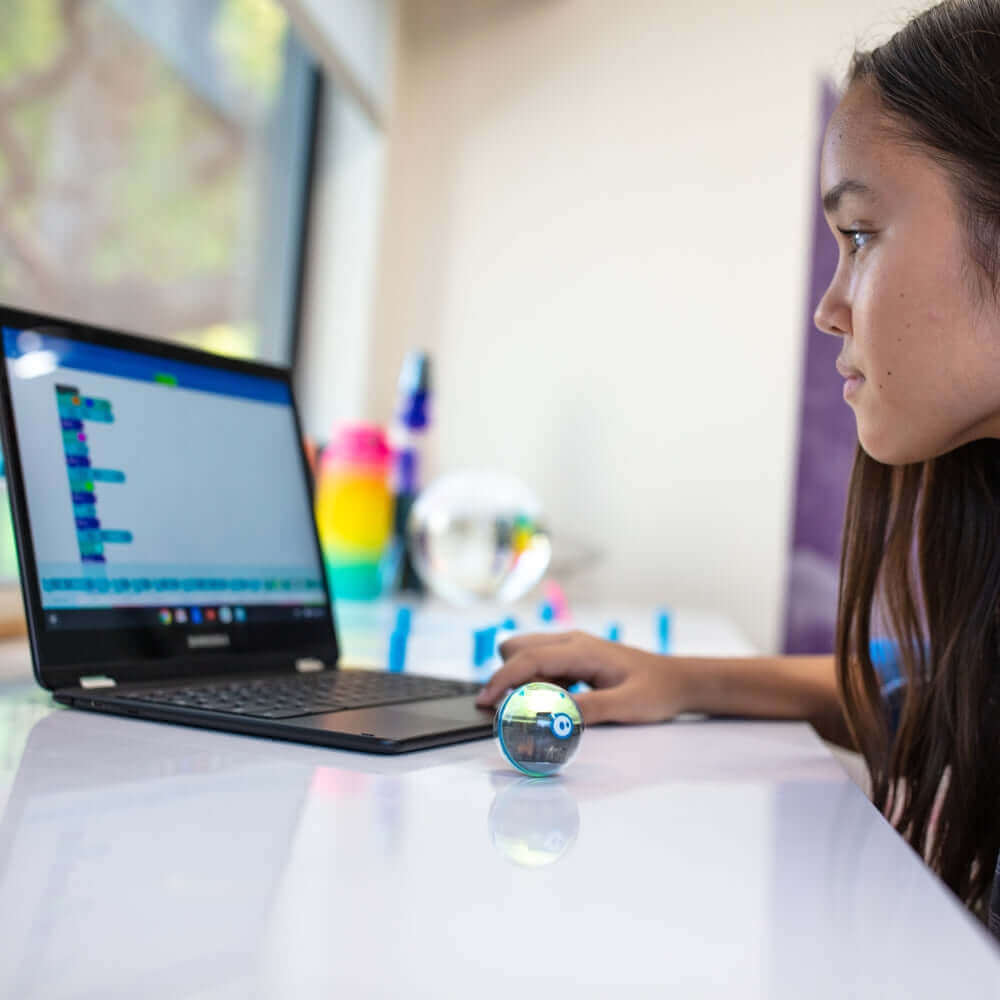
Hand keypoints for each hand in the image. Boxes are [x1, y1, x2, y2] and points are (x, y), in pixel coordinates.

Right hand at [474, 630, 694, 724]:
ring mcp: (573, 647)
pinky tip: (556, 702)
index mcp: (582, 649)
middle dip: (507, 677)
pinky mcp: (574, 657)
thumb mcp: (626, 706)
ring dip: (521, 680)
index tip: (484, 701)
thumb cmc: (656, 691)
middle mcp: (572, 641)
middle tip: (514, 709)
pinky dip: (536, 683)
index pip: (529, 658)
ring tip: (539, 708)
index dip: (502, 679)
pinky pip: (542, 665)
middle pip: (518, 648)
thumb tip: (552, 716)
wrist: (678, 680)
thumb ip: (589, 710)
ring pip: (527, 654)